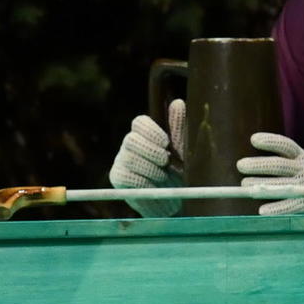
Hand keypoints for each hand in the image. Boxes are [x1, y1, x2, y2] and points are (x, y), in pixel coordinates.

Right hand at [106, 100, 188, 218]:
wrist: (176, 200)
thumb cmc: (181, 172)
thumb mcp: (184, 150)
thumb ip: (179, 128)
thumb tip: (177, 103)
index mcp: (146, 134)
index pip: (139, 122)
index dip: (151, 131)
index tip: (166, 143)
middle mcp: (130, 144)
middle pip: (131, 139)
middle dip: (150, 151)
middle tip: (166, 162)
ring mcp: (122, 160)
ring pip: (128, 158)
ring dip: (149, 168)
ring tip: (163, 177)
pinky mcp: (118, 178)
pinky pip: (124, 175)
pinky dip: (141, 181)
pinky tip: (152, 186)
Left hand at [238, 130, 303, 215]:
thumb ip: (288, 171)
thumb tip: (253, 180)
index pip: (287, 146)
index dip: (271, 141)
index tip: (254, 140)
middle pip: (279, 165)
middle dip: (259, 165)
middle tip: (241, 165)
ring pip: (282, 184)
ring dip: (262, 186)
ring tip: (244, 186)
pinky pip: (293, 205)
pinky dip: (278, 208)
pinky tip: (263, 210)